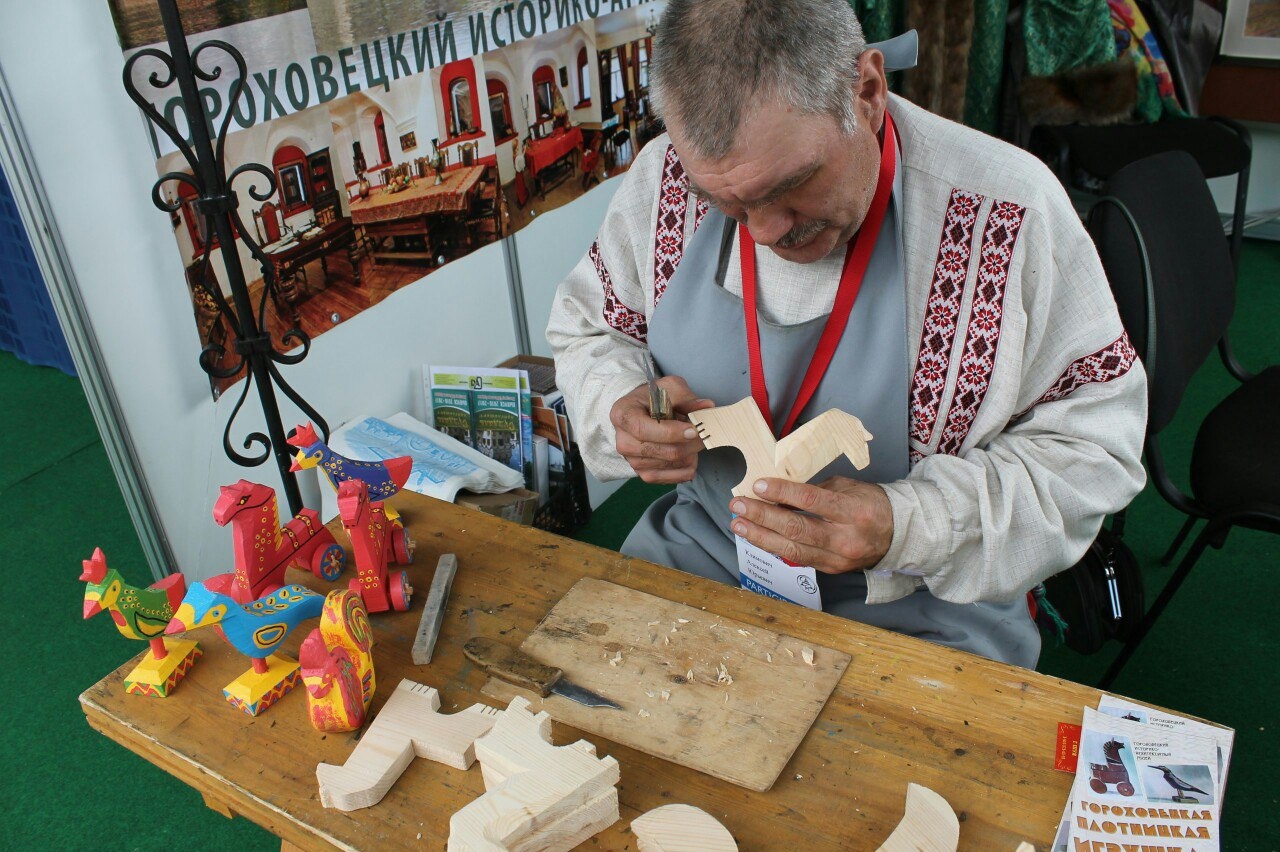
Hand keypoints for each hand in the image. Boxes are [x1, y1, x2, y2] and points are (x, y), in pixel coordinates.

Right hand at [610, 375, 714, 483]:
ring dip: (691, 453)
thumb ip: (687, 398)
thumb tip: (706, 407)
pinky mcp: (645, 474)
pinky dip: (688, 467)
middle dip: (690, 444)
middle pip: (664, 451)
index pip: (644, 430)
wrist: (641, 413)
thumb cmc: (653, 398)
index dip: (672, 433)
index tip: (693, 430)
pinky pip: (673, 478)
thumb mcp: (669, 388)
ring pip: (672, 464)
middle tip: (704, 433)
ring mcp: (633, 461)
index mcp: (623, 415)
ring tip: (693, 439)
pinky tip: (691, 454)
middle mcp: (624, 442)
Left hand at [728, 476, 892, 573]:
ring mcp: (837, 558)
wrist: (898, 534)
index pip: (812, 500)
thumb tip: (779, 491)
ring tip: (738, 524)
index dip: (783, 493)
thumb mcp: (847, 487)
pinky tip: (757, 537)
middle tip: (738, 505)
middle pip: (796, 528)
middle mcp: (845, 537)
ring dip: (760, 536)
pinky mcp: (831, 570)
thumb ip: (815, 489)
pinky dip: (774, 547)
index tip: (759, 485)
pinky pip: (798, 559)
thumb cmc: (870, 503)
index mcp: (852, 510)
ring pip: (792, 550)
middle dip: (762, 516)